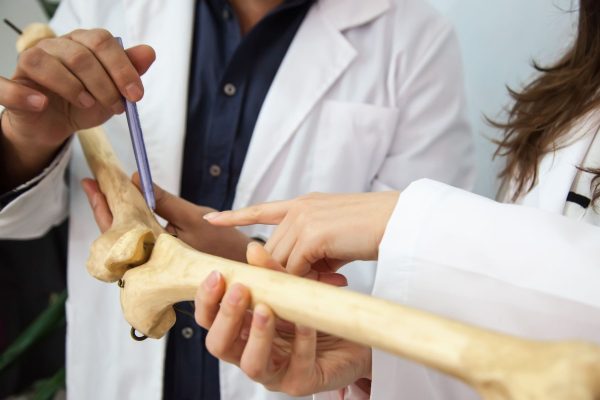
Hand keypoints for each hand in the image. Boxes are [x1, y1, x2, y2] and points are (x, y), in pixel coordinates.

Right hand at [0, 29, 154, 188]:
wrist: (56, 126)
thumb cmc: (84, 103)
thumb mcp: (113, 91)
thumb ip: (130, 71)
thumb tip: (149, 52)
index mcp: (82, 43)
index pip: (103, 42)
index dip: (122, 68)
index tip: (136, 95)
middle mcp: (55, 46)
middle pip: (80, 55)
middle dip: (104, 84)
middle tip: (116, 107)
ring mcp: (31, 62)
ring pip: (47, 63)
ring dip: (72, 87)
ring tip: (87, 104)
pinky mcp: (12, 84)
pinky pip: (7, 84)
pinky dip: (25, 95)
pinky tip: (43, 103)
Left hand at [81, 174, 251, 261]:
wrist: (242, 265)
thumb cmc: (222, 243)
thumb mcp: (193, 216)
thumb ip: (162, 200)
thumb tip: (134, 179)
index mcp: (151, 255)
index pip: (116, 228)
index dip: (102, 203)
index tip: (92, 182)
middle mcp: (147, 264)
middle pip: (115, 233)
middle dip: (103, 205)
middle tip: (91, 182)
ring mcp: (153, 264)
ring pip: (124, 237)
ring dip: (114, 213)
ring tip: (104, 190)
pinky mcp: (161, 260)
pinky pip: (138, 239)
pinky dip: (131, 220)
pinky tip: (127, 206)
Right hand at [194, 243, 371, 395]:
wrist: (351, 340)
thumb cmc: (314, 317)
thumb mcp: (290, 292)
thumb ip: (271, 274)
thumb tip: (252, 249)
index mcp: (242, 331)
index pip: (209, 320)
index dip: (207, 300)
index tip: (217, 275)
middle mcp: (251, 353)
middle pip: (220, 345)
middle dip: (227, 317)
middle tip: (240, 290)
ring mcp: (275, 372)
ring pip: (252, 364)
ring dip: (257, 335)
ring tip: (265, 309)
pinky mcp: (301, 382)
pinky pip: (298, 364)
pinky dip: (301, 342)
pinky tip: (305, 322)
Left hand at [204, 191, 399, 275]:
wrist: (398, 221)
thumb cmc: (372, 230)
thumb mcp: (335, 239)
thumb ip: (312, 251)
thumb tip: (298, 274)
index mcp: (302, 204)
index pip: (262, 210)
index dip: (236, 215)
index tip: (212, 219)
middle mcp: (298, 208)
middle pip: (272, 249)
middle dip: (286, 272)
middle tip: (322, 282)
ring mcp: (303, 219)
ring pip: (281, 261)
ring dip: (300, 279)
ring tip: (334, 280)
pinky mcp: (312, 234)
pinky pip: (296, 269)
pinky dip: (309, 281)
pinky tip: (336, 280)